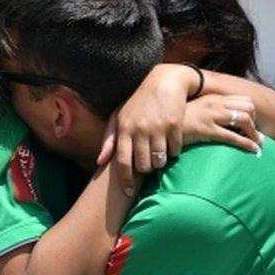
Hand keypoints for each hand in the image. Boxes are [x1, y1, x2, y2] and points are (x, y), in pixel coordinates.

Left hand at [96, 64, 195, 194]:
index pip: (122, 162)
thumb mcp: (120, 116)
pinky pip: (174, 151)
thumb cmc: (138, 101)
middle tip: (148, 164)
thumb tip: (100, 161)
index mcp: (124, 128)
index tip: (128, 192)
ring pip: (159, 161)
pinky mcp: (175, 125)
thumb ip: (109, 139)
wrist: (164, 81)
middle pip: (143, 165)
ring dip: (160, 162)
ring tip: (159, 155)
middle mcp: (140, 129)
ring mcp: (158, 127)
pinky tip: (170, 143)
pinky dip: (173, 152)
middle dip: (146, 170)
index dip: (125, 180)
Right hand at [183, 94, 261, 153]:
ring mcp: (211, 116)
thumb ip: (208, 112)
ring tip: (257, 145)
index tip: (251, 126)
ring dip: (254, 134)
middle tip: (256, 137)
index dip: (252, 113)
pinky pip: (233, 136)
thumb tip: (220, 122)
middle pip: (248, 108)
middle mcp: (214, 104)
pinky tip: (253, 150)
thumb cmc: (177, 121)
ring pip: (244, 120)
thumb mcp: (195, 112)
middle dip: (255, 123)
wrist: (159, 125)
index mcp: (213, 98)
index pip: (243, 100)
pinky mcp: (207, 129)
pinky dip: (247, 144)